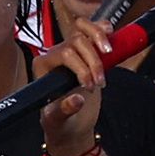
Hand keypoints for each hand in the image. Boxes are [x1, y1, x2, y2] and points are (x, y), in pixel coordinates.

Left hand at [34, 19, 110, 155]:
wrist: (71, 126)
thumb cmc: (60, 123)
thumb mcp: (58, 121)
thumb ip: (65, 110)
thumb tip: (76, 100)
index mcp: (43, 67)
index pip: (64, 54)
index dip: (81, 68)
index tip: (90, 86)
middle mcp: (55, 54)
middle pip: (76, 41)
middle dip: (93, 61)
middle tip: (100, 82)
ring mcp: (71, 50)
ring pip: (82, 29)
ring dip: (100, 39)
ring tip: (109, 53)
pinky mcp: (85, 51)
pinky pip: (91, 30)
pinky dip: (102, 29)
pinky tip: (111, 33)